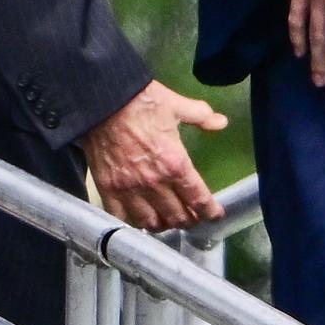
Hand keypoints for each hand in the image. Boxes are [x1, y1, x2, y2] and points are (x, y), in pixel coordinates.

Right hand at [80, 80, 229, 231]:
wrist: (103, 99)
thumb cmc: (142, 101)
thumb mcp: (176, 105)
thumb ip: (201, 116)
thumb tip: (221, 122)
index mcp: (175, 163)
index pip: (199, 199)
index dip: (210, 211)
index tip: (214, 215)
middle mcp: (155, 183)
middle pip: (178, 217)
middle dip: (189, 220)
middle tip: (192, 217)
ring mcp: (129, 189)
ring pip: (151, 223)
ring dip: (163, 224)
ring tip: (167, 219)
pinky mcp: (108, 189)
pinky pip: (121, 218)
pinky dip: (133, 222)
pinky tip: (139, 217)